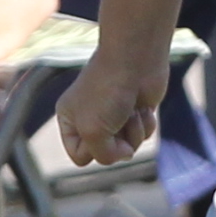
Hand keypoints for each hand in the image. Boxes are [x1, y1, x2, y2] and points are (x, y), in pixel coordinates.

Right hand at [53, 42, 169, 170]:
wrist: (136, 59)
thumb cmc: (108, 90)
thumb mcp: (93, 132)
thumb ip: (103, 156)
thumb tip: (126, 154)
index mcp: (70, 121)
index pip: (80, 157)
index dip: (93, 150)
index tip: (97, 130)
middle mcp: (90, 119)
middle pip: (107, 153)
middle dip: (117, 141)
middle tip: (117, 119)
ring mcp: (114, 115)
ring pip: (128, 146)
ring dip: (134, 131)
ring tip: (130, 110)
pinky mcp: (135, 111)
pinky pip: (143, 135)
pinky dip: (146, 123)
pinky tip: (142, 107)